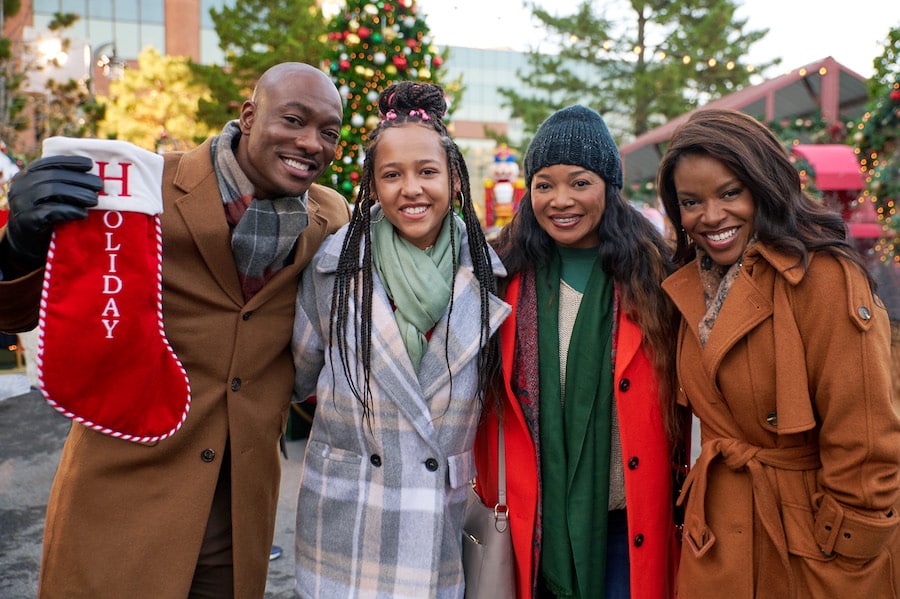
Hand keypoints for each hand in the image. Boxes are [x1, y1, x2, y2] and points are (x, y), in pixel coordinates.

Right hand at [3, 155, 102, 273]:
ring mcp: (21, 203)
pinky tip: (83, 214)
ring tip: (94, 200)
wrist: (27, 245)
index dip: (70, 162)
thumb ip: (62, 185)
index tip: (90, 164)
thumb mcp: (50, 198)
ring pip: (52, 191)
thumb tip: (94, 177)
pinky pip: (50, 211)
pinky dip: (70, 211)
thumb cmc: (45, 218)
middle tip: (99, 185)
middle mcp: (20, 187)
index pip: (48, 163)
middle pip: (53, 176)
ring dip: (77, 194)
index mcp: (26, 176)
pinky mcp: (27, 220)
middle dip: (79, 179)